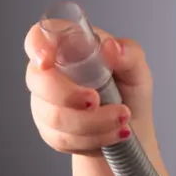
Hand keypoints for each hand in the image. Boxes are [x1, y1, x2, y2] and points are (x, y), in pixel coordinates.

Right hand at [24, 22, 153, 155]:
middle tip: (97, 101)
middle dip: (69, 95)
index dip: (37, 45)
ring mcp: (47, 103)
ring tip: (123, 118)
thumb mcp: (139, 71)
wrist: (133, 131)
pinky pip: (62, 138)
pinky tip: (113, 134)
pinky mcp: (50, 131)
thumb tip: (111, 47)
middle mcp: (52, 74)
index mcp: (70, 49)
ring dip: (94, 122)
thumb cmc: (131, 93)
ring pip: (54, 115)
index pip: (40, 37)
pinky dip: (94, 138)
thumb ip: (129, 55)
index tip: (47, 62)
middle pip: (39, 80)